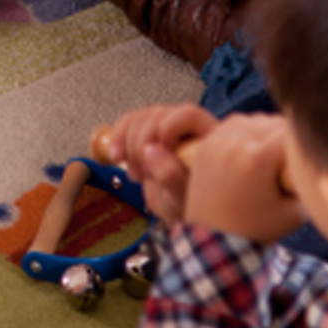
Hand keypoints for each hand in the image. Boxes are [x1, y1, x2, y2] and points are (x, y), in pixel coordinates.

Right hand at [94, 103, 218, 227]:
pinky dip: (118, 138)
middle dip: (142, 143)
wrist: (184, 213)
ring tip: (135, 173)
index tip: (160, 153)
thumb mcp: (185, 198)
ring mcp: (168, 128)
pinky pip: (129, 123)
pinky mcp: (150, 133)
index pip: (187, 115)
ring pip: (140, 118)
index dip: (168, 130)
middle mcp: (190, 128)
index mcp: (209, 138)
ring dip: (128, 145)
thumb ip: (172, 176)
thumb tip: (151, 151)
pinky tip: (118, 158)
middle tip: (143, 172)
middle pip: (158, 115)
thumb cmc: (193, 206)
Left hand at [182, 114, 302, 242]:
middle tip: (288, 160)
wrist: (215, 241)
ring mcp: (218, 142)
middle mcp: (237, 144)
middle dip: (285, 138)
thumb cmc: (258, 230)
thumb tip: (316, 162)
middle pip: (273, 123)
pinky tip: (250, 150)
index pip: (291, 134)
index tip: (303, 161)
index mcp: (260, 158)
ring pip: (253, 120)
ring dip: (265, 131)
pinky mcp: (206, 145)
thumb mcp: (295, 212)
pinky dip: (244, 131)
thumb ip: (307, 182)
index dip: (302, 146)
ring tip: (270, 155)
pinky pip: (231, 125)